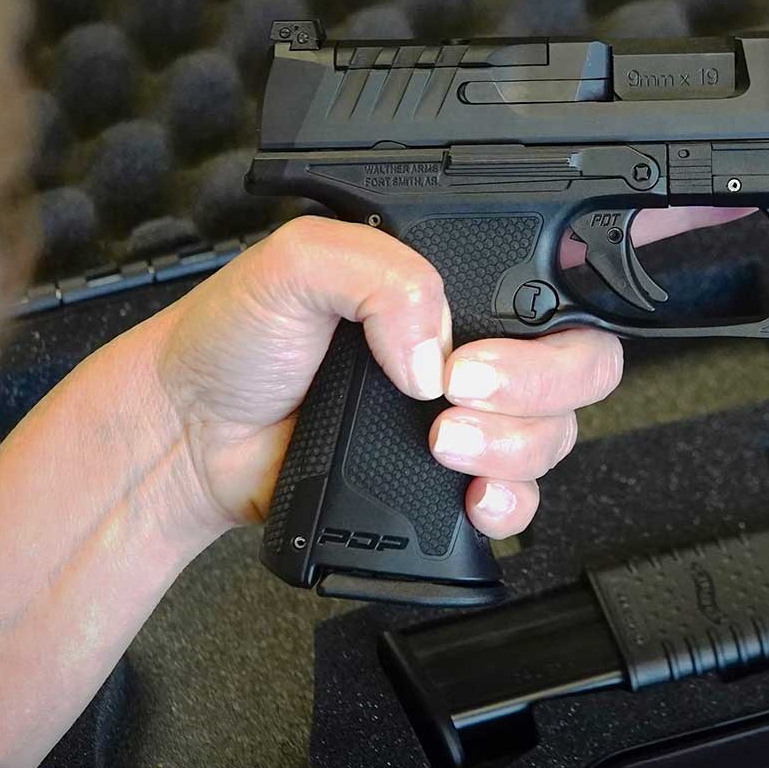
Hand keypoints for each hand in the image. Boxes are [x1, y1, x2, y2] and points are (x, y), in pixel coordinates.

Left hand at [146, 208, 749, 541]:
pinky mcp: (446, 485)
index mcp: (453, 286)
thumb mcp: (299, 262)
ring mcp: (466, 419)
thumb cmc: (236, 339)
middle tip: (458, 395)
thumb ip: (380, 276)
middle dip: (537, 390)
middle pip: (578, 370)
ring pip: (554, 437)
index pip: (555, 296)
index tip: (468, 358)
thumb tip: (436, 350)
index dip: (539, 334)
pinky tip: (476, 500)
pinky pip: (520, 501)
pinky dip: (513, 506)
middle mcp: (474, 348)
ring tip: (441, 445)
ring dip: (515, 448)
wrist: (190, 435)